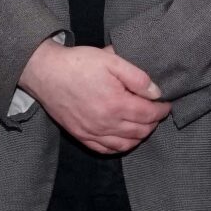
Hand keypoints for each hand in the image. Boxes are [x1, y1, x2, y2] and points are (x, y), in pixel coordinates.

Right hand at [21, 41, 162, 153]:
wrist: (45, 72)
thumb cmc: (77, 64)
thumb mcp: (111, 60)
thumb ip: (137, 77)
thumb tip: (155, 93)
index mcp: (116, 104)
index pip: (149, 114)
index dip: (162, 110)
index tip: (166, 104)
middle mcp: (106, 123)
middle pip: (140, 132)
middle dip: (153, 123)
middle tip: (156, 112)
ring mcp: (92, 132)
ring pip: (126, 144)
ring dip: (139, 136)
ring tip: (143, 124)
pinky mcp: (81, 135)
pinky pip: (105, 149)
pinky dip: (120, 146)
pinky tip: (124, 138)